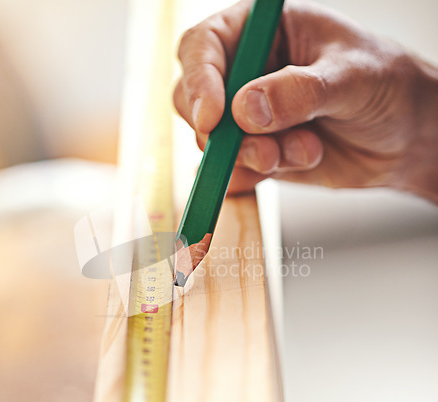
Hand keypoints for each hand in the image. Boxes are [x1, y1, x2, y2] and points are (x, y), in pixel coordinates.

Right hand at [174, 0, 437, 201]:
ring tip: (305, 151)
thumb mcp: (351, 78)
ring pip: (214, 143)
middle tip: (265, 151)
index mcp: (263, 30)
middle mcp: (247, 72)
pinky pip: (232, 171)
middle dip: (224, 133)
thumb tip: (244, 111)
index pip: (204, 46)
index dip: (199, 82)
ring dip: (254, 156)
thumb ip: (298, 92)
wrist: (404, 137)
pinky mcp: (254, 151)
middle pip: (192, 100)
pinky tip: (302, 160)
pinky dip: (259, 176)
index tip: (214, 120)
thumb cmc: (386, 87)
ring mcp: (247, 117)